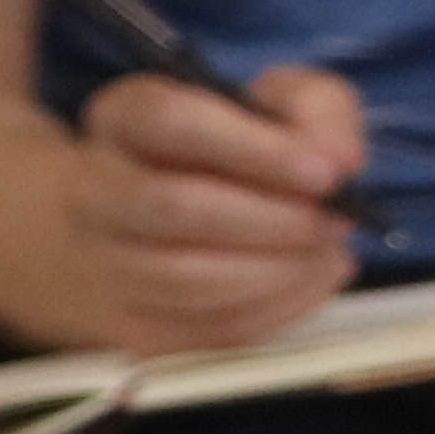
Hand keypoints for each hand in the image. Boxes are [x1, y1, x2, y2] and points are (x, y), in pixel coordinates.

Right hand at [54, 65, 368, 353]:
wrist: (181, 218)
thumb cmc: (241, 151)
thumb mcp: (284, 104)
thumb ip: (317, 112)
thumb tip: (339, 160)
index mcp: (125, 118)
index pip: (172, 122)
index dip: (254, 150)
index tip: (326, 174)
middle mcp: (95, 189)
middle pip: (173, 206)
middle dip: (273, 220)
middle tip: (335, 220)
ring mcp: (105, 263)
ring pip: (185, 278)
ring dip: (278, 269)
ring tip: (327, 249)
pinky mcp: (133, 326)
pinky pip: (207, 328)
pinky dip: (278, 308)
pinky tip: (312, 278)